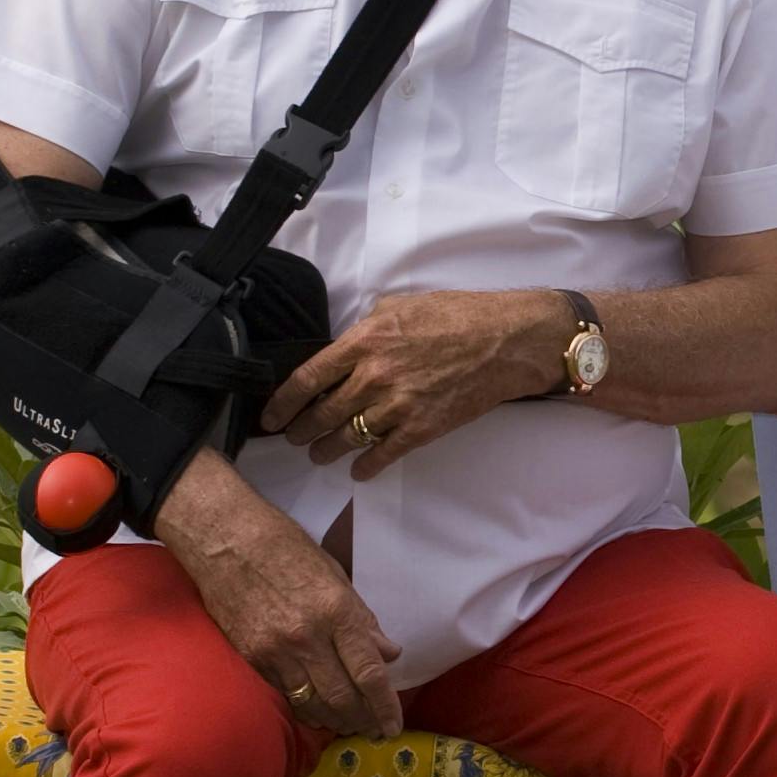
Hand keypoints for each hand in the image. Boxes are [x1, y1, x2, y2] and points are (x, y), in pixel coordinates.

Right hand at [154, 455, 403, 735]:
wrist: (224, 539)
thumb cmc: (286, 547)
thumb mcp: (335, 575)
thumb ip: (362, 620)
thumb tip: (388, 653)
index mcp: (336, 611)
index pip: (368, 672)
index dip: (385, 706)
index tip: (393, 725)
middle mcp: (308, 637)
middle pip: (342, 698)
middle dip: (363, 720)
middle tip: (374, 729)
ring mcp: (276, 651)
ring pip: (313, 704)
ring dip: (335, 720)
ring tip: (350, 724)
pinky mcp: (251, 657)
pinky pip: (285, 694)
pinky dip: (306, 708)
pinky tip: (317, 711)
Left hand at [261, 289, 574, 476]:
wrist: (506, 341)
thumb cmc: (457, 316)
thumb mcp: (400, 306)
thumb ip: (365, 330)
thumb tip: (343, 351)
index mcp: (365, 341)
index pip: (307, 378)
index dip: (282, 402)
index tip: (270, 416)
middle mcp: (374, 376)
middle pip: (322, 413)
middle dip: (301, 430)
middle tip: (293, 437)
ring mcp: (398, 405)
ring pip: (347, 437)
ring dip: (326, 449)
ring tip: (319, 453)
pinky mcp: (422, 428)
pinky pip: (382, 455)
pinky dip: (365, 466)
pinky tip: (357, 469)